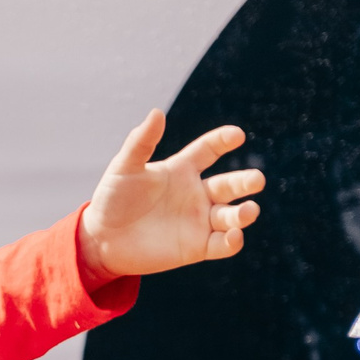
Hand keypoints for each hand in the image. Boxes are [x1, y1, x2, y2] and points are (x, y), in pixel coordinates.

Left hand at [78, 110, 264, 284]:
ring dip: (243, 213)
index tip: (237, 135)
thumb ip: (141, 142)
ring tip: (248, 211)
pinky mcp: (197, 247)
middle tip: (257, 180)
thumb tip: (157, 112)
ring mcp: (199, 221)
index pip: (209, 150)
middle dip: (246, 182)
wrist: (102, 240)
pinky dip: (232, 241)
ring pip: (231, 215)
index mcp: (182, 169)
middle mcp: (196, 194)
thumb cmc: (112, 199)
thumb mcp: (124, 167)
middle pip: (230, 184)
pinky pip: (223, 245)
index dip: (223, 141)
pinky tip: (233, 236)